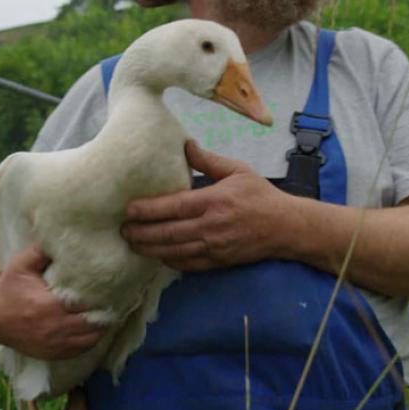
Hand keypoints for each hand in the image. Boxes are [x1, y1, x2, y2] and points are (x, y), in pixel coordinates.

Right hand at [0, 244, 105, 359]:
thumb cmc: (9, 287)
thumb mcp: (20, 265)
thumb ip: (40, 250)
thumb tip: (61, 236)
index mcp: (50, 304)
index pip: (88, 302)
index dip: (102, 295)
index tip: (110, 286)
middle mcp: (55, 327)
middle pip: (94, 322)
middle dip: (105, 311)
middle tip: (114, 299)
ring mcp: (55, 343)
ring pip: (92, 338)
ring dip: (101, 326)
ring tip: (107, 312)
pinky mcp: (54, 353)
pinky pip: (82, 349)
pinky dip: (91, 339)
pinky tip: (94, 327)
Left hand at [120, 140, 296, 270]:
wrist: (287, 228)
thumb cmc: (261, 196)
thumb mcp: (238, 171)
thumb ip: (208, 161)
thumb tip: (186, 145)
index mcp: (214, 201)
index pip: (174, 207)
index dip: (148, 210)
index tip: (129, 209)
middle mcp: (211, 226)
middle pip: (167, 233)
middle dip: (141, 233)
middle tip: (121, 229)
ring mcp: (214, 247)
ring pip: (173, 251)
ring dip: (149, 249)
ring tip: (132, 243)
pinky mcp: (218, 261)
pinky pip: (187, 264)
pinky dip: (168, 261)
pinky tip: (156, 255)